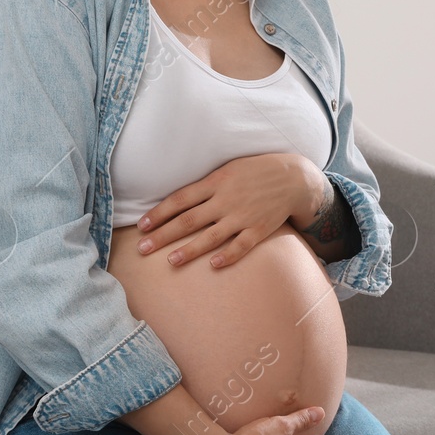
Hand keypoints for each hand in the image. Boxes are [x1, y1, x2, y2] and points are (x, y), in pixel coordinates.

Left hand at [136, 152, 328, 268]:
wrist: (292, 177)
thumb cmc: (253, 172)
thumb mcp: (226, 170)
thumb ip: (204, 186)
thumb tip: (176, 201)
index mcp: (215, 182)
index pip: (180, 199)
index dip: (159, 213)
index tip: (141, 226)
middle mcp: (226, 200)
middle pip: (189, 220)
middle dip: (164, 235)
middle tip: (143, 248)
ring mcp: (243, 216)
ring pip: (212, 236)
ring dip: (190, 249)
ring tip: (171, 261)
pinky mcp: (260, 229)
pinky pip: (242, 245)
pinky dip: (229, 255)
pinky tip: (214, 265)